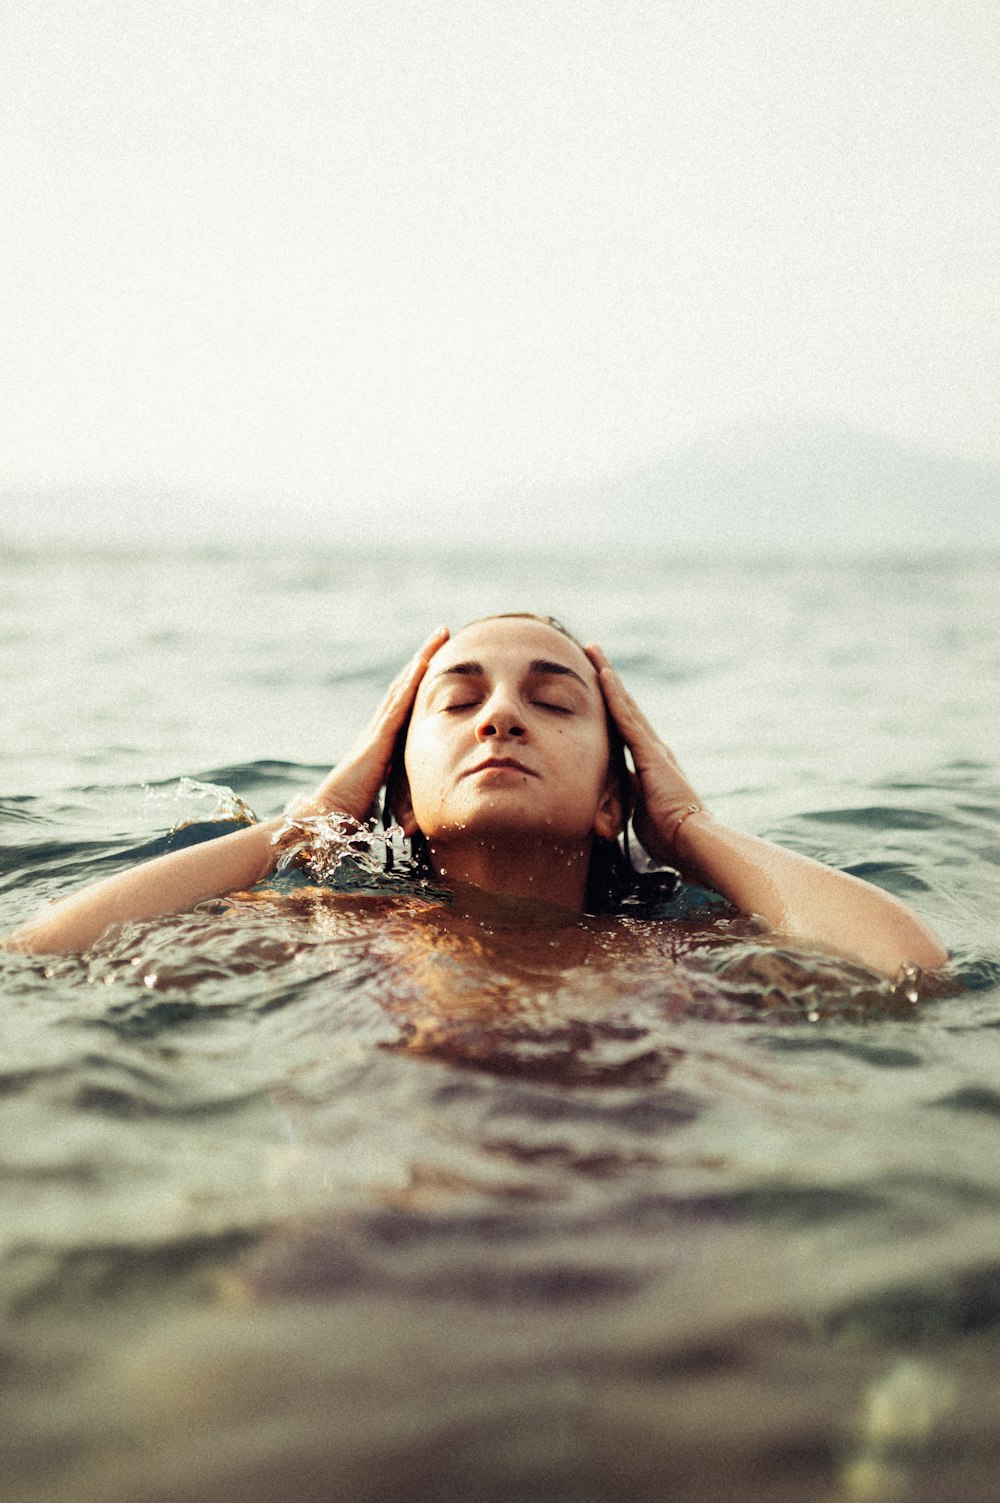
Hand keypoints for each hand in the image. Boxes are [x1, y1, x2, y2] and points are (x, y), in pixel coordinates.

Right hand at [299, 627, 449, 822]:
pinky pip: (398, 705)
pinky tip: (425, 663)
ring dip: (421, 659)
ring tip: (439, 635)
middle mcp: (377, 731)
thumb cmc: (350, 818)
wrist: (326, 821)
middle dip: (423, 659)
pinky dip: (411, 682)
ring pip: (402, 687)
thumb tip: (420, 809)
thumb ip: (401, 797)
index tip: (435, 661)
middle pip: (403, 687)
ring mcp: (376, 732)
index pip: (403, 705)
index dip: (418, 681)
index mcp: (380, 745)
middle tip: (441, 634)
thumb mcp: (385, 803)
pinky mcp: (377, 740)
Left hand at [586, 643, 704, 863]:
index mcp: (651, 763)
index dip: (612, 703)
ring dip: (607, 675)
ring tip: (592, 649)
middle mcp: (653, 748)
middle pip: (625, 705)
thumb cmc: (670, 836)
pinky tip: (602, 673)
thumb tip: (616, 792)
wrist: (691, 839)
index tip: (598, 682)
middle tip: (592, 651)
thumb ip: (630, 797)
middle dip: (608, 678)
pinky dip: (613, 694)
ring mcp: (652, 747)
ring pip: (625, 703)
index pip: (625, 726)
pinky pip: (626, 717)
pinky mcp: (649, 751)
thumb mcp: (641, 812)